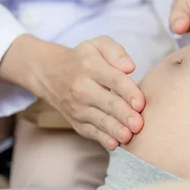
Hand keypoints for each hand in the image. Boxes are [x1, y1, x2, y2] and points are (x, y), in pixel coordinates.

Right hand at [0, 35, 144, 149]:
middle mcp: (82, 88)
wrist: (49, 73)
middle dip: (124, 114)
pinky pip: (90, 132)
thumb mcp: (97, 44)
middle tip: (139, 124)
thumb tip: (130, 67)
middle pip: (108, 103)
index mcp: (91, 66)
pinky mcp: (76, 121)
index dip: (128, 92)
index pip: (113, 79)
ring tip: (129, 136)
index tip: (140, 103)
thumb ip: (115, 51)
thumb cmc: (82, 58)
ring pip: (99, 120)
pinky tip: (114, 144)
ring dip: (115, 129)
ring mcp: (78, 107)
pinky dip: (102, 139)